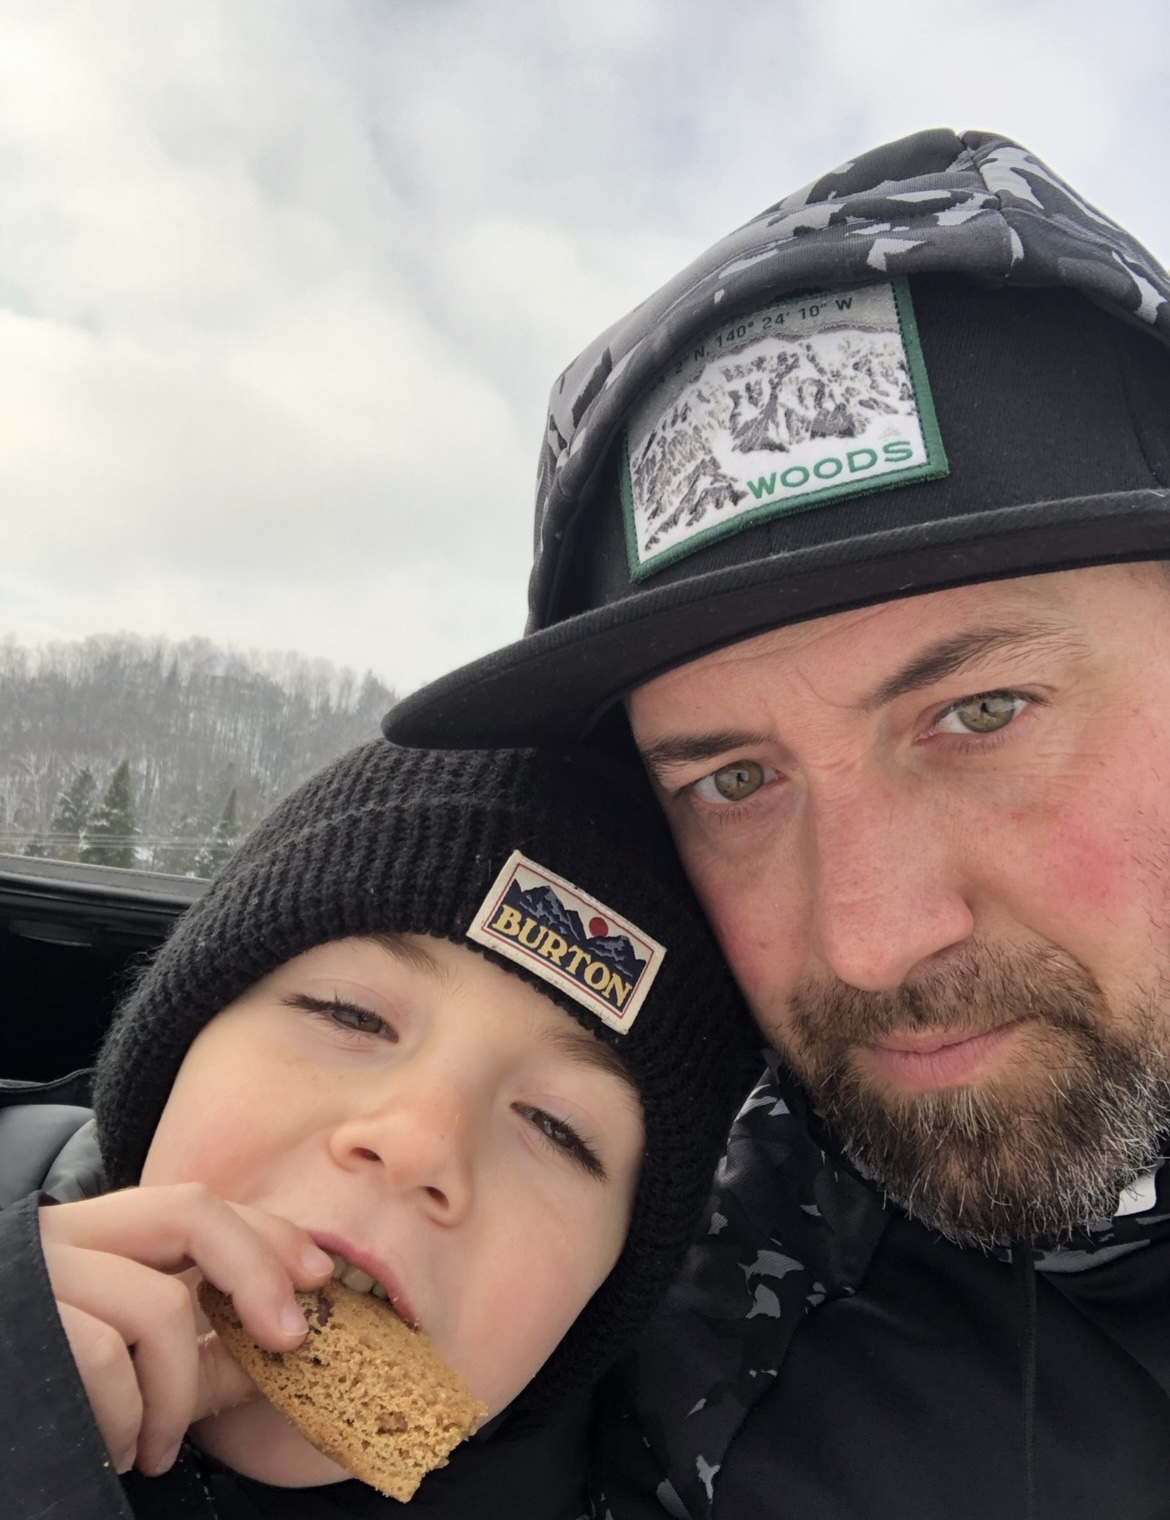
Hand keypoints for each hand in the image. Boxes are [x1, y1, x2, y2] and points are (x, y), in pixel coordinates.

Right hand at [39, 1183, 334, 1476]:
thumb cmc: (49, 1394)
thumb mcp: (132, 1366)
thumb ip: (203, 1349)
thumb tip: (288, 1343)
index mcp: (95, 1237)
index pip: (196, 1204)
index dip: (266, 1234)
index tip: (318, 1275)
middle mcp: (65, 1237)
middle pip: (189, 1212)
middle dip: (257, 1269)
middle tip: (292, 1339)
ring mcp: (40, 1275)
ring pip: (159, 1304)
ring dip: (179, 1392)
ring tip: (159, 1447)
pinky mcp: (25, 1323)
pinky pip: (108, 1359)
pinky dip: (131, 1417)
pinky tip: (121, 1448)